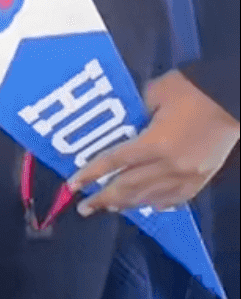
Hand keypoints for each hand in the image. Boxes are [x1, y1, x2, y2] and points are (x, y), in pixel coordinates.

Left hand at [68, 69, 239, 214]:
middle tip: (84, 208)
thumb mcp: (156, 92)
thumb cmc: (192, 90)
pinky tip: (147, 206)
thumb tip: (127, 122)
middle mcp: (168, 165)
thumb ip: (137, 110)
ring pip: (151, 196)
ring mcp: (187, 176)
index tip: (74, 185)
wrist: (231, 98)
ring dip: (127, 204)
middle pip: (129, 186)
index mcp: (155, 143)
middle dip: (103, 198)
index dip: (92, 174)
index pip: (115, 162)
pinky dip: (159, 203)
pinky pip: (176, 199)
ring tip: (109, 208)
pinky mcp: (202, 179)